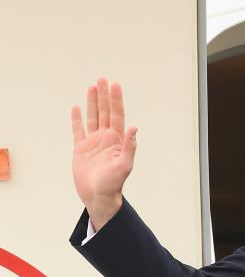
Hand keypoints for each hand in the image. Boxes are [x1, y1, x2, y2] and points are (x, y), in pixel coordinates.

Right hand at [70, 78, 136, 228]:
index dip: (116, 100)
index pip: (117, 115)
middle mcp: (106, 139)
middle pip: (104, 112)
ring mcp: (93, 142)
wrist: (98, 197)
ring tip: (92, 86)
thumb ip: (130, 147)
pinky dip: (77, 119)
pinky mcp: (81, 149)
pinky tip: (77, 107)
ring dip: (92, 102)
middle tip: (103, 79)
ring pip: (92, 117)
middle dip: (104, 96)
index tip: (115, 85)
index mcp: (117, 141)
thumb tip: (135, 128)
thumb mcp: (124, 166)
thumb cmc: (113, 184)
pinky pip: (78, 130)